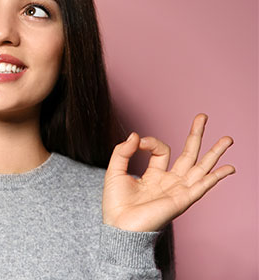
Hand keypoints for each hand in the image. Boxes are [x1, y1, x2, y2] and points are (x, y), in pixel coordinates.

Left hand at [102, 113, 235, 231]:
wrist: (119, 227)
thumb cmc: (116, 204)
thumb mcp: (115, 171)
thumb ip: (123, 151)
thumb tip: (135, 135)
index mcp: (154, 175)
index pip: (161, 151)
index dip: (152, 142)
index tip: (139, 142)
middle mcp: (169, 182)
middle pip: (188, 155)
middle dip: (196, 135)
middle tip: (203, 116)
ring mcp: (178, 190)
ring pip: (201, 168)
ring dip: (215, 153)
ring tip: (228, 138)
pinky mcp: (182, 200)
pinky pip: (203, 186)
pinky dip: (216, 177)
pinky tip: (229, 168)